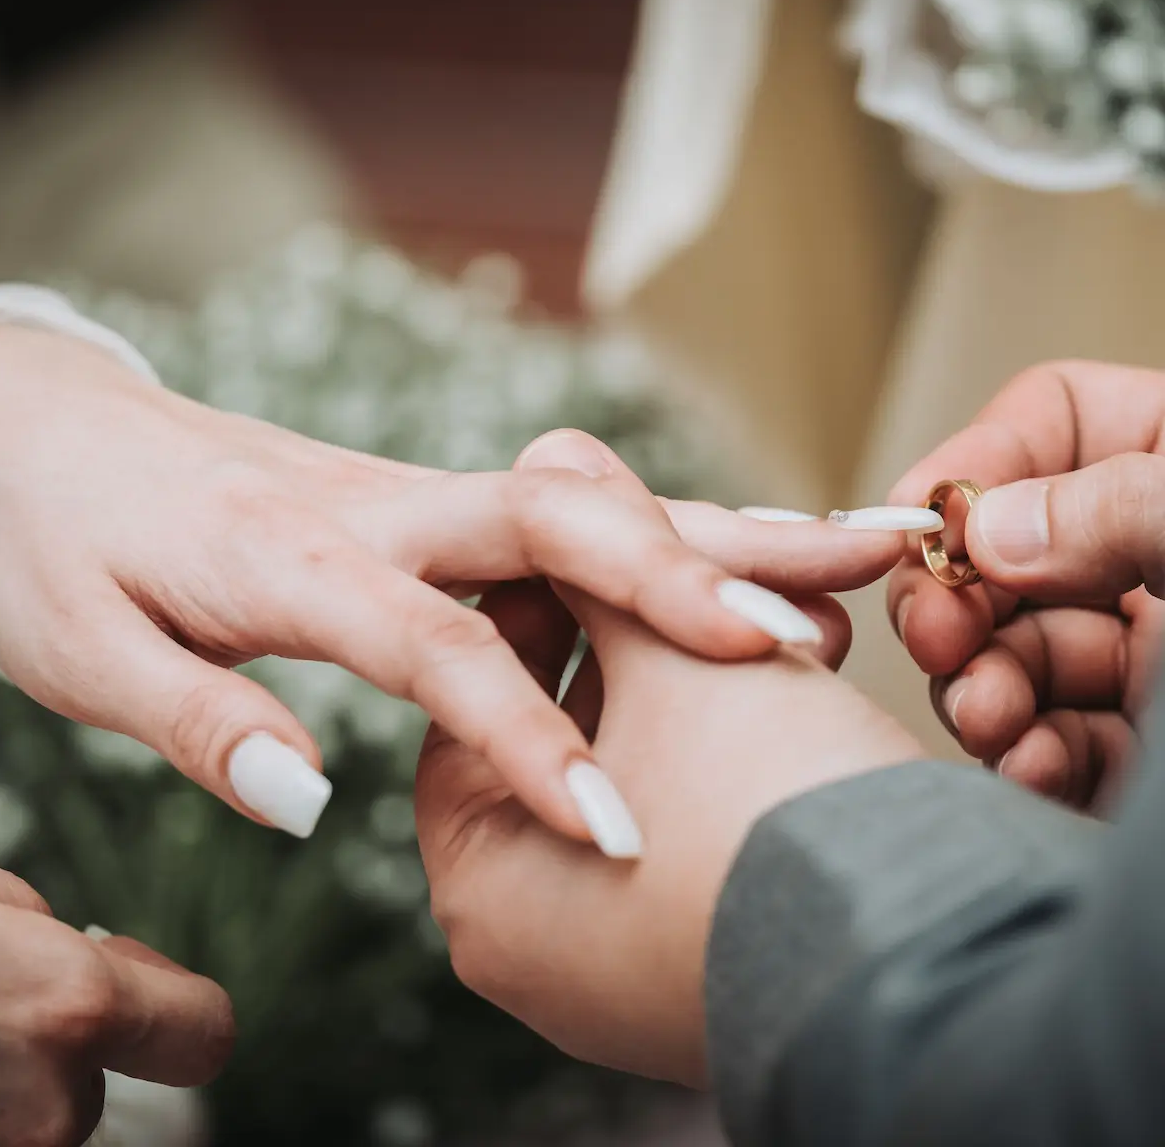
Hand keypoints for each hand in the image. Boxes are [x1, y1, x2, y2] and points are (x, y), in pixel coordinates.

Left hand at [0, 327, 912, 845]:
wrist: (34, 425)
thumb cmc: (49, 538)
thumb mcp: (81, 648)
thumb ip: (198, 721)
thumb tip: (311, 804)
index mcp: (294, 555)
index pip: (440, 648)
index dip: (532, 740)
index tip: (621, 830)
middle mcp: (379, 505)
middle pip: (561, 526)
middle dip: (694, 577)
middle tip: (821, 620)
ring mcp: (411, 493)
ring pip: (588, 506)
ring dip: (718, 533)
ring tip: (851, 557)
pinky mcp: (422, 501)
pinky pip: (563, 513)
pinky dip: (668, 530)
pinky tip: (745, 553)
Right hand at [0, 855, 231, 1146]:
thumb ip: (47, 930)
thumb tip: (76, 950)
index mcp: (75, 1006)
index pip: (208, 1034)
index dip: (187, 1002)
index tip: (149, 975)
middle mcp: (49, 1103)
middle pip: (101, 1080)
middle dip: (71, 1038)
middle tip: (6, 988)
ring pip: (38, 1112)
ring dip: (14, 1073)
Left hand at [415, 468, 924, 1085]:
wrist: (939, 969)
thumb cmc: (770, 807)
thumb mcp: (677, 653)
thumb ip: (602, 546)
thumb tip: (552, 444)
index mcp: (481, 886)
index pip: (482, 701)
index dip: (554, 599)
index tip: (614, 541)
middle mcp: (535, 951)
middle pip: (580, 739)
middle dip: (661, 640)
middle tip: (710, 575)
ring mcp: (621, 975)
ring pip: (652, 785)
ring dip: (714, 688)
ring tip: (799, 625)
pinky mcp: (708, 974)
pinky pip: (700, 840)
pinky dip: (740, 761)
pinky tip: (808, 689)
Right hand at [888, 361, 1164, 808]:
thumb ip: (1114, 506)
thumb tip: (986, 530)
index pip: (1055, 417)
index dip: (974, 462)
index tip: (924, 529)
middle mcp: (1156, 557)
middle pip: (1007, 553)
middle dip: (958, 602)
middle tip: (942, 637)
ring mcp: (1152, 656)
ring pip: (1014, 655)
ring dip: (981, 689)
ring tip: (993, 717)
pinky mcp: (1145, 752)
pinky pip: (1058, 744)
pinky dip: (1029, 759)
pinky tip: (1033, 766)